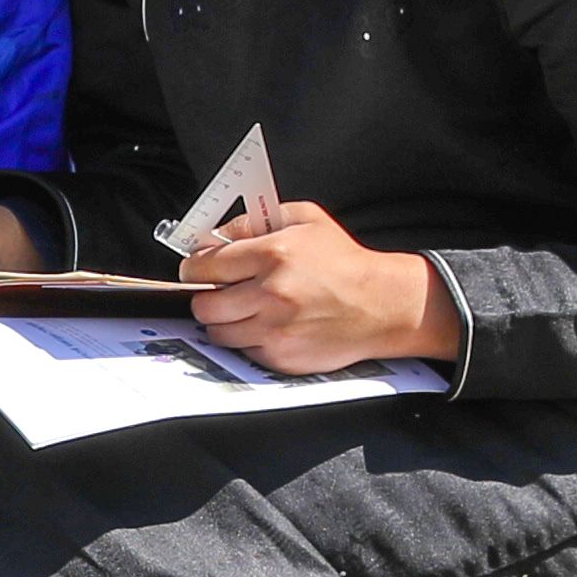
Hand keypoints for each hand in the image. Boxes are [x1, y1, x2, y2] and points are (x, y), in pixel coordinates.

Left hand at [177, 200, 461, 374]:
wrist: (382, 305)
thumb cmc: (344, 262)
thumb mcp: (305, 220)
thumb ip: (255, 220)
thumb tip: (215, 234)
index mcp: (274, 254)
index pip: (204, 266)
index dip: (194, 268)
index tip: (195, 269)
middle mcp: (272, 293)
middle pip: (204, 305)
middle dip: (206, 298)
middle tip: (220, 292)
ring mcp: (275, 329)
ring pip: (218, 332)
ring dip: (225, 322)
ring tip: (246, 309)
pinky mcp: (282, 356)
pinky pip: (243, 350)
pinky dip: (248, 340)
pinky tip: (269, 325)